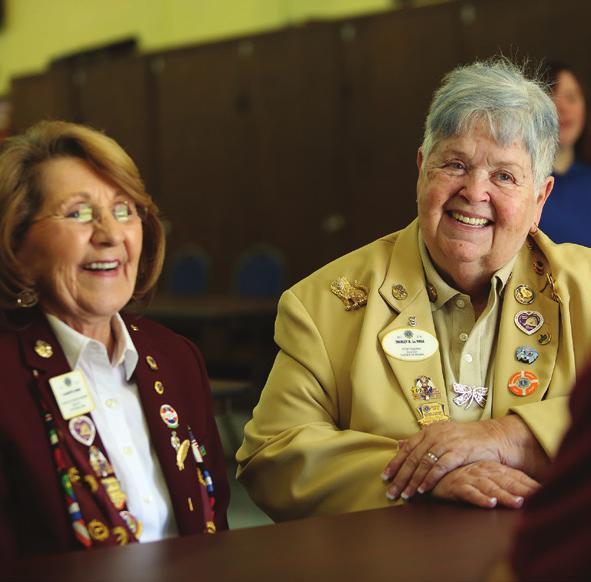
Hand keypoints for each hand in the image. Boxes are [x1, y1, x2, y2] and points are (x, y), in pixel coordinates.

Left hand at [382, 419, 513, 500]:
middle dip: (400, 477)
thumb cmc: (466, 439)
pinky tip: (422, 490)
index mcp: (429, 430)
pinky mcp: (458, 452)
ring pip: (423, 464)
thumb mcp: (441, 435)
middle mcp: (435, 435)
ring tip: (405, 495)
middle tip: (391, 492)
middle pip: (412, 458)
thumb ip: (421, 441)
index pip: (407, 448)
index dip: (395, 463)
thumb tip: (399, 444)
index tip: (385, 477)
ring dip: (412, 481)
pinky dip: (429, 479)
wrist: (493, 437)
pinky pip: (439, 468)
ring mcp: (446, 443)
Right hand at [430, 461, 540, 508]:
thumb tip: (523, 490)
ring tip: (517, 503)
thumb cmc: (461, 474)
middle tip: (537, 499)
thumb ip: (500, 480)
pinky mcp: (456, 486)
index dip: (530, 485)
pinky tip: (489, 503)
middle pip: (506, 482)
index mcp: (492, 468)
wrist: (433, 468)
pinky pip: (469, 492)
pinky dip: (479, 498)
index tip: (546, 493)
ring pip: (490, 487)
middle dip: (522, 490)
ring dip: (504, 495)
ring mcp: (470, 478)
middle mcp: (483, 472)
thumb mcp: (482, 474)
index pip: (515, 476)